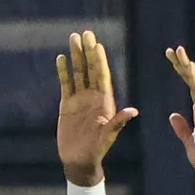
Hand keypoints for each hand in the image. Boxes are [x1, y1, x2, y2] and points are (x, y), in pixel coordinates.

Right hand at [56, 30, 137, 186]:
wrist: (80, 161)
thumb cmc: (97, 151)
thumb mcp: (108, 136)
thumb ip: (118, 122)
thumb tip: (133, 111)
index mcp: (105, 101)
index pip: (102, 76)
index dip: (100, 60)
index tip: (97, 44)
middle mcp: (93, 97)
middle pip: (90, 69)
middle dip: (88, 51)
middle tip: (85, 33)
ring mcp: (79, 99)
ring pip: (78, 73)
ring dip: (76, 56)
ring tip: (73, 38)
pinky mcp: (67, 105)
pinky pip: (65, 84)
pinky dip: (63, 71)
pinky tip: (61, 58)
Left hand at [165, 46, 194, 184]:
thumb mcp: (189, 142)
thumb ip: (182, 128)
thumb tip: (173, 115)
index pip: (189, 85)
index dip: (181, 72)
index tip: (172, 58)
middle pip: (192, 79)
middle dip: (182, 64)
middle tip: (171, 50)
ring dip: (187, 66)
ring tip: (178, 51)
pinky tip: (190, 68)